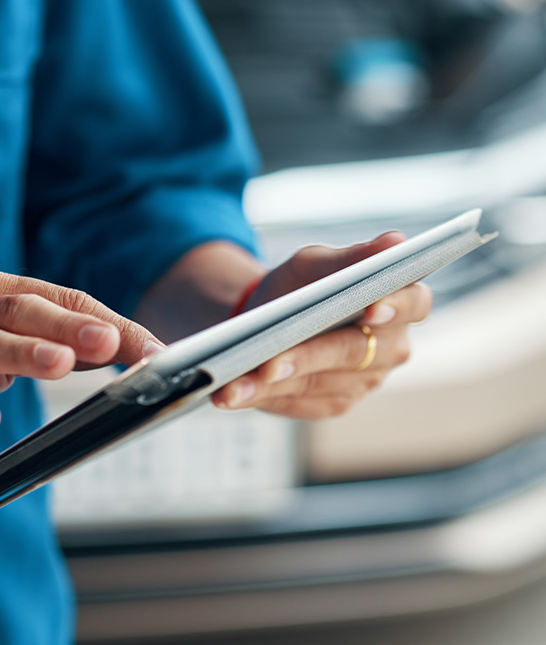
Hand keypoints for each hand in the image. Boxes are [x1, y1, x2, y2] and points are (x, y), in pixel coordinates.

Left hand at [212, 232, 432, 417]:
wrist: (265, 320)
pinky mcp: (333, 403)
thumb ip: (349, 258)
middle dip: (309, 356)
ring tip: (232, 383)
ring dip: (272, 384)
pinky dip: (260, 397)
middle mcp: (390, 347)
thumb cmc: (298, 286)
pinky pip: (296, 403)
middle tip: (270, 363)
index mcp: (399, 303)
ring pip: (318, 383)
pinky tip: (232, 393)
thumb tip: (393, 243)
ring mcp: (363, 381)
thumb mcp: (314, 264)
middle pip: (355, 352)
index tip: (369, 310)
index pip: (413, 303)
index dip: (394, 307)